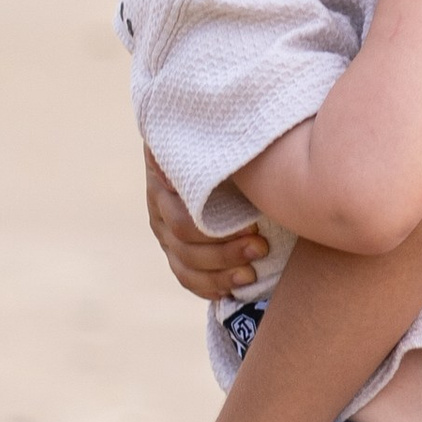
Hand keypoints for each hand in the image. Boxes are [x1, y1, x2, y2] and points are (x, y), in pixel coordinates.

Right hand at [146, 144, 267, 302]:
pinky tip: (230, 289)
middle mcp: (159, 203)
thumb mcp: (221, 133)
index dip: (218, 230)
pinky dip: (207, 286)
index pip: (184, 217)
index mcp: (166, 175)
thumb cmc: (224, 135)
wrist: (207, 139)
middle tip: (262, 247)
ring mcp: (163, 228)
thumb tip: (240, 132)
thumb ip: (225, 136)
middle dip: (225, 251)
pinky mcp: (173, 247)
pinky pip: (184, 275)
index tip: (255, 225)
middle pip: (184, 242)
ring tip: (252, 273)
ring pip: (183, 263)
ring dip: (220, 273)